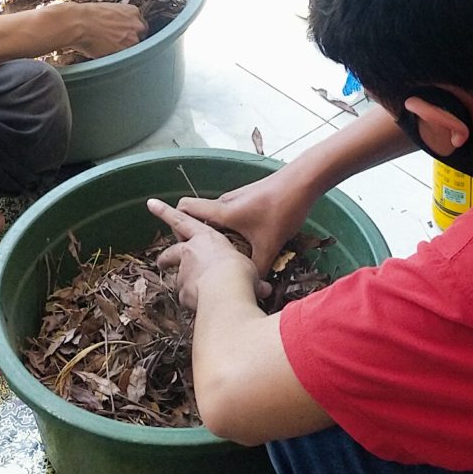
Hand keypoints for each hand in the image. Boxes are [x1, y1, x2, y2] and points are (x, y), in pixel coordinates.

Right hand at [51, 1, 146, 59]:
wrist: (78, 23)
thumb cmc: (87, 15)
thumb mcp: (109, 10)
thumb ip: (121, 19)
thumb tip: (120, 27)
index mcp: (134, 11)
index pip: (140, 25)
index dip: (132, 31)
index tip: (125, 35)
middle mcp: (137, 25)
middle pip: (141, 37)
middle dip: (131, 40)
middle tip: (117, 43)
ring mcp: (133, 39)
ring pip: (135, 49)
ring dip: (126, 50)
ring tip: (110, 49)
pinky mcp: (126, 52)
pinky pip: (126, 58)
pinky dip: (119, 58)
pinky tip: (108, 53)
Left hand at [148, 197, 256, 311]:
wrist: (225, 289)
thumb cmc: (239, 270)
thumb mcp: (250, 268)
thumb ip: (253, 278)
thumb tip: (263, 288)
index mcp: (206, 237)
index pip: (182, 220)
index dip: (166, 212)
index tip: (151, 203)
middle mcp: (191, 252)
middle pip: (172, 252)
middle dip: (166, 257)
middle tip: (161, 262)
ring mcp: (185, 272)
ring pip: (179, 279)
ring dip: (185, 286)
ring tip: (192, 295)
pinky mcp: (183, 291)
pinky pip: (186, 298)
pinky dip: (193, 303)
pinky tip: (202, 309)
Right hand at [176, 165, 316, 275]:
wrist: (302, 182)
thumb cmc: (282, 211)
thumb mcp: (269, 245)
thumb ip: (257, 270)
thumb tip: (251, 291)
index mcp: (221, 212)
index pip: (184, 211)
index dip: (170, 220)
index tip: (170, 236)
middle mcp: (224, 203)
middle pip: (195, 216)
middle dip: (189, 233)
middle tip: (192, 255)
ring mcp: (236, 199)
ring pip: (213, 217)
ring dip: (210, 233)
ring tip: (217, 255)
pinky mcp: (248, 199)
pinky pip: (227, 215)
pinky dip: (225, 228)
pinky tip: (241, 244)